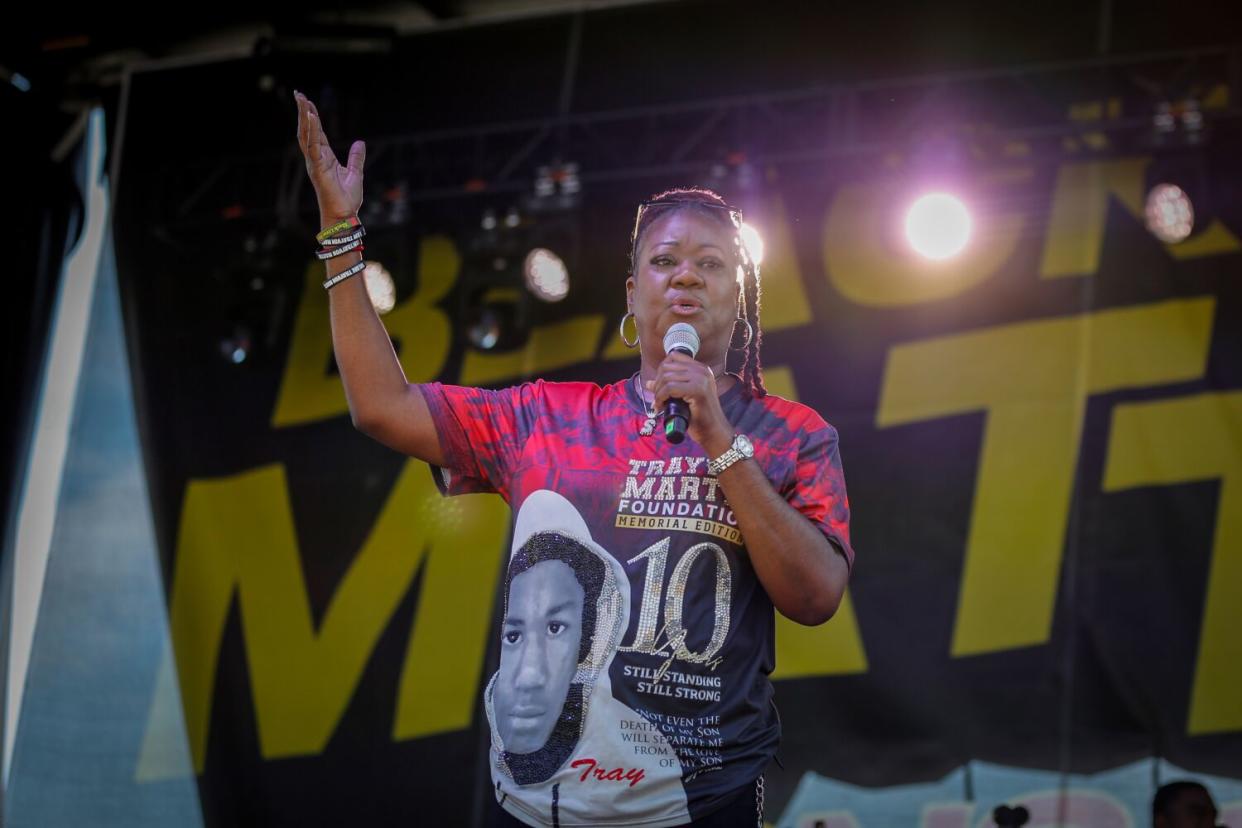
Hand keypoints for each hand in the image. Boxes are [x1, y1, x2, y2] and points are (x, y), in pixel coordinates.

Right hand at [294, 91, 364, 222]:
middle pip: (307, 130)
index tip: (307, 101)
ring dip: (304, 116)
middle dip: (303, 111)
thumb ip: (356, 157)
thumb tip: (360, 142)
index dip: (312, 117)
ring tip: (301, 99)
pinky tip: (311, 116)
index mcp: (324, 158)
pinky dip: (312, 130)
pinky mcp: (318, 168)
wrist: (345, 216)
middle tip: (298, 93)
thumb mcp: (355, 173)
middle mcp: (316, 158)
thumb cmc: (347, 199)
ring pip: (306, 135)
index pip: (316, 133)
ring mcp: (315, 163)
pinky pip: (314, 146)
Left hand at [646, 352, 732, 452]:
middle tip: (658, 398)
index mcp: (701, 369)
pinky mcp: (698, 390)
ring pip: (666, 378)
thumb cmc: (699, 416)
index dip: (661, 371)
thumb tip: (649, 383)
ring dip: (658, 392)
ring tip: (660, 404)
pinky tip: (661, 407)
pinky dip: (661, 397)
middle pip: (667, 367)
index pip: (673, 356)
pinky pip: (669, 388)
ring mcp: (701, 379)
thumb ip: (669, 386)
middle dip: (657, 383)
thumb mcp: (682, 397)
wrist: (713, 431)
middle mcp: (702, 370)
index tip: (659, 387)